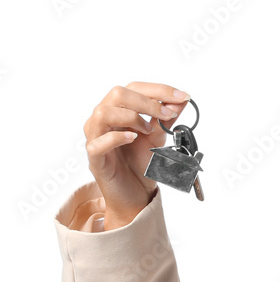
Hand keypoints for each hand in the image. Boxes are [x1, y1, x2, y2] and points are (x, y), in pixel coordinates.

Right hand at [83, 82, 189, 228]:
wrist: (136, 193)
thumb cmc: (141, 163)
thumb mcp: (158, 137)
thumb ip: (166, 119)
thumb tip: (181, 100)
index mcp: (118, 111)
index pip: (134, 88)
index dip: (159, 90)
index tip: (181, 97)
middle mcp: (104, 120)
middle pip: (117, 94)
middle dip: (147, 101)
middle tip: (167, 114)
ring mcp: (96, 138)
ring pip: (102, 113)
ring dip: (131, 117)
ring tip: (147, 130)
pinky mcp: (95, 159)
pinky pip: (97, 143)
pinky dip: (116, 137)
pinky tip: (132, 138)